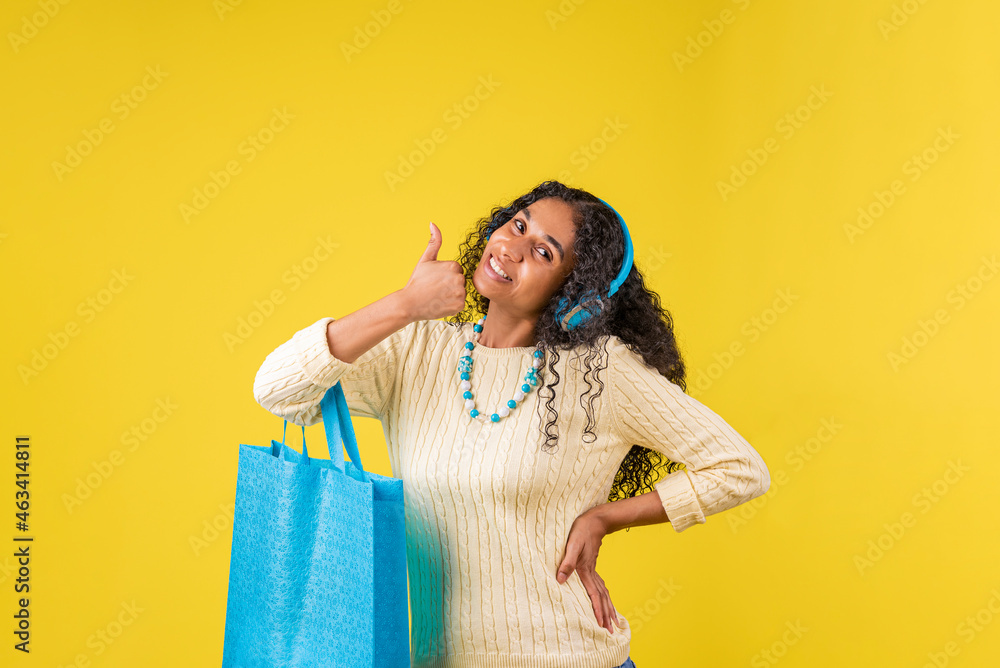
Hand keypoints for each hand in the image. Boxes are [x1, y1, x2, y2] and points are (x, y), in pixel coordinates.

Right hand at [400, 222, 466, 320]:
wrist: (410, 303)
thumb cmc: (417, 281)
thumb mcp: (425, 259)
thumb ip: (434, 242)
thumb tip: (433, 223)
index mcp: (453, 266)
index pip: (456, 270)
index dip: (445, 275)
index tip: (435, 279)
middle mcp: (459, 278)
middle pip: (460, 281)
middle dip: (450, 284)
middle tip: (436, 289)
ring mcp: (460, 293)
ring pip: (460, 292)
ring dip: (452, 295)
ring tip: (438, 296)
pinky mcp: (460, 306)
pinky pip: (460, 304)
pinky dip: (452, 305)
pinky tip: (441, 304)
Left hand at [556, 510, 619, 634]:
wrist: (595, 519)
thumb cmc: (581, 530)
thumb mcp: (571, 544)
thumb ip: (566, 563)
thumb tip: (560, 581)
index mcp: (586, 570)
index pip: (593, 595)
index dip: (597, 610)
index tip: (602, 625)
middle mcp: (592, 572)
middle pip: (602, 598)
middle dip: (606, 615)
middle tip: (612, 632)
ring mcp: (594, 569)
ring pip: (603, 593)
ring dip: (608, 608)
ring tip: (614, 621)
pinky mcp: (592, 565)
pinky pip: (601, 586)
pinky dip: (604, 596)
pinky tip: (604, 600)